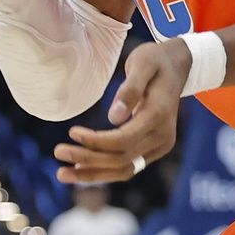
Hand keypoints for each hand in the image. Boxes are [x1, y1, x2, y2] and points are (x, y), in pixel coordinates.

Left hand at [54, 39, 188, 183]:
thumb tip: (114, 118)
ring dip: (92, 174)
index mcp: (159, 116)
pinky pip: (128, 166)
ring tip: (62, 173)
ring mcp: (160, 146)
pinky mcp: (153, 149)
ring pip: (124, 169)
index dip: (96, 142)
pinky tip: (81, 169)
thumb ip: (130, 89)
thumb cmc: (155, 60)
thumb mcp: (143, 63)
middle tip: (58, 152)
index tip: (72, 132)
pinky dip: (104, 171)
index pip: (123, 141)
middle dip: (88, 159)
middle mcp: (162, 137)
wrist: (176, 66)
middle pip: (121, 159)